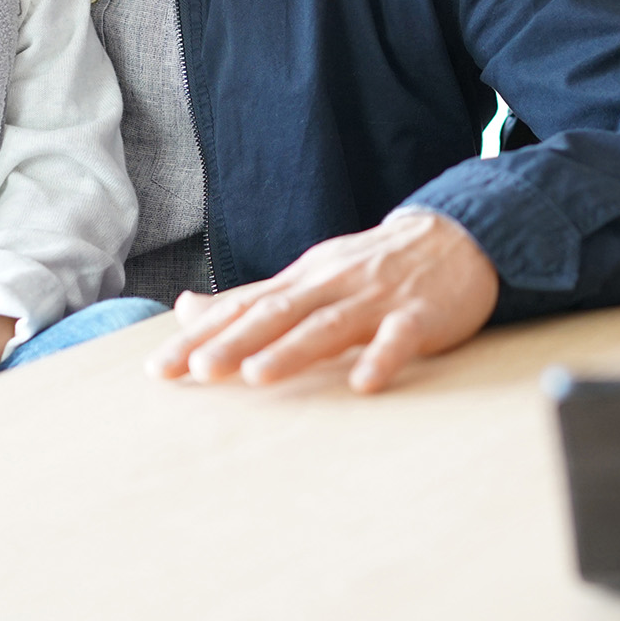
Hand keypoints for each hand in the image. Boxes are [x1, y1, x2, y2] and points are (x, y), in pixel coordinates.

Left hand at [147, 209, 499, 393]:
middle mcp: (333, 285)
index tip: (161, 369)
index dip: (202, 337)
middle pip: (278, 312)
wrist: (458, 237)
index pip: (244, 306)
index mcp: (304, 279)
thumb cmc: (374, 267)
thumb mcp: (309, 276)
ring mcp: (377, 299)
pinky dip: (382, 357)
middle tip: (198, 371)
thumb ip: (251, 298)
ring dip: (294, 349)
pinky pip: (400, 338)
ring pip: (330, 323)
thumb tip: (185, 309)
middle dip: (237, 341)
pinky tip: (363, 383)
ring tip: (258, 376)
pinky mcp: (420, 315)